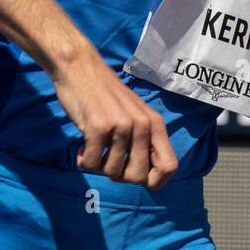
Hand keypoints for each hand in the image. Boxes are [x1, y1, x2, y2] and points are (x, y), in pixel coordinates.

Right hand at [53, 44, 177, 188]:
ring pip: (112, 172)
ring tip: (93, 147)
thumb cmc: (105, 96)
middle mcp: (143, 125)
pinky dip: (84, 160)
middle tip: (107, 160)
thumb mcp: (134, 115)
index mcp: (155, 124)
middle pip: (138, 177)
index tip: (135, 177)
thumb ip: (144, 141)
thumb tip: (147, 178)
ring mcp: (122, 126)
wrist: (80, 68)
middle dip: (119, 176)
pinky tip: (82, 146)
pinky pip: (92, 164)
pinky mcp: (99, 127)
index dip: (155, 181)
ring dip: (98, 165)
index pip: (169, 167)